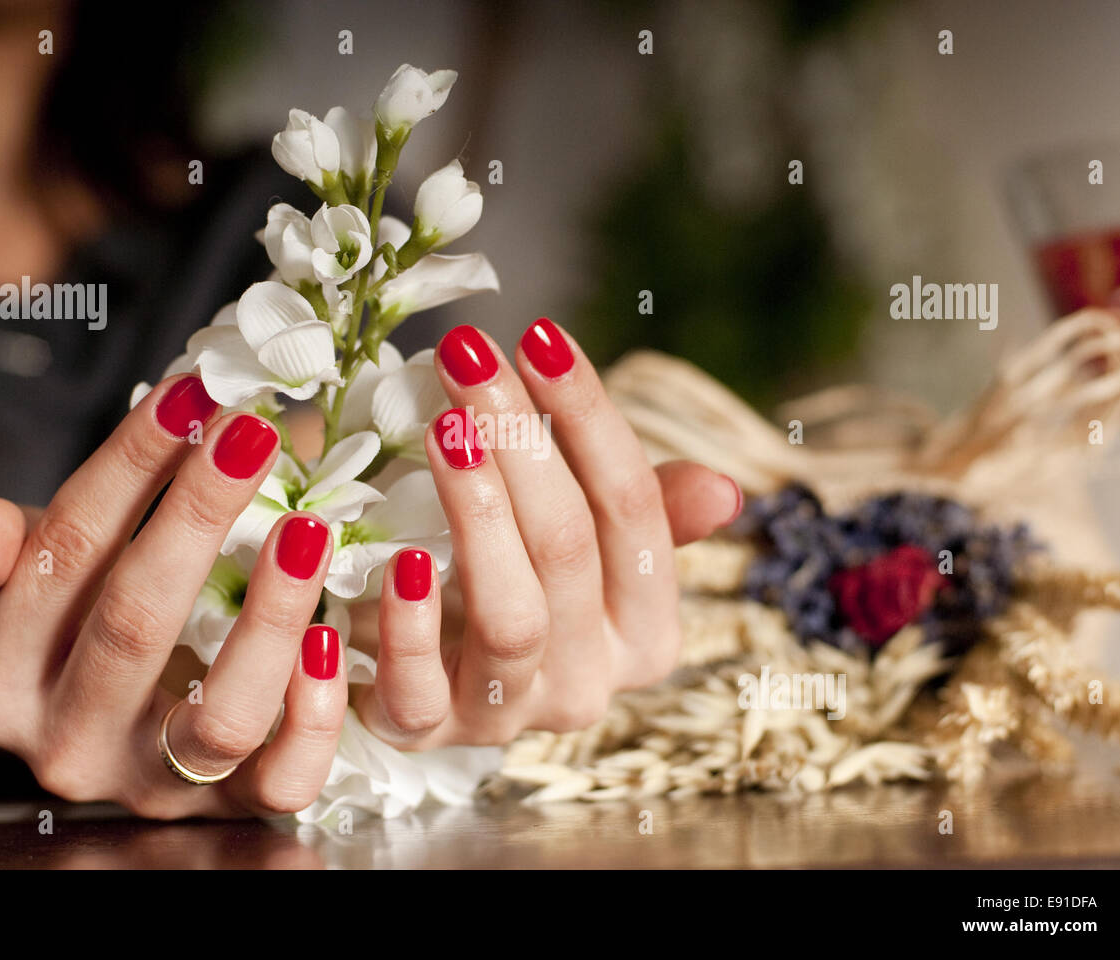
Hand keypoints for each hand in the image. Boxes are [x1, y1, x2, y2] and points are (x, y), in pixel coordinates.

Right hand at [0, 376, 349, 818]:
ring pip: (220, 716)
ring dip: (272, 614)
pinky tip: (334, 637)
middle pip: (136, 624)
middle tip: (251, 434)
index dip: (128, 467)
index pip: (63, 555)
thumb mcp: (23, 589)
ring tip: (309, 528)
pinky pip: (284, 780)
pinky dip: (315, 713)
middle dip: (197, 516)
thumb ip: (7, 556)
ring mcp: (155, 786)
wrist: (97, 726)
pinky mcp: (232, 809)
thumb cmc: (71, 629)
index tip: (191, 395)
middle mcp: (68, 744)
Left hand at [348, 320, 740, 748]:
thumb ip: (643, 514)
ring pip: (512, 616)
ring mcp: (507, 715)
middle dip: (519, 441)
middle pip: (569, 549)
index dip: (589, 419)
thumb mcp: (580, 541)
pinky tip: (395, 558)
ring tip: (444, 426)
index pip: (635, 514)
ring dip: (477, 512)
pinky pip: (419, 689)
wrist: (420, 663)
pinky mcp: (425, 731)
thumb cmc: (509, 577)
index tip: (540, 337)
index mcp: (644, 633)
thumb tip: (725, 492)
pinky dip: (409, 624)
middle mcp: (589, 683)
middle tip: (468, 357)